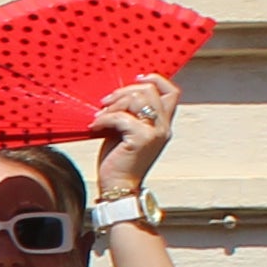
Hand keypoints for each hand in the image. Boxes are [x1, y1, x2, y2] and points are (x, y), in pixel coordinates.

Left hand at [92, 75, 180, 198]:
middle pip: (150, 90)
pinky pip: (121, 117)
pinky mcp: (142, 139)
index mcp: (163, 124)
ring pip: (137, 99)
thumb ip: (130, 113)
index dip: (155, 79)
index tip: (135, 80)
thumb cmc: (119, 159)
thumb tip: (118, 93)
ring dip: (113, 104)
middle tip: (106, 102)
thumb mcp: (127, 131)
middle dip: (124, 91)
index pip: (172, 91)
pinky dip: (104, 119)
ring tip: (100, 116)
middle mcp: (163, 127)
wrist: (118, 187)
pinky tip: (95, 127)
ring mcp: (155, 133)